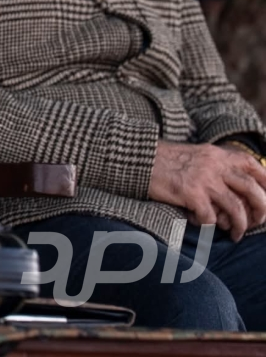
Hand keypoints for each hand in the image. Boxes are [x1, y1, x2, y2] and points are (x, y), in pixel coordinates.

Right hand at [148, 141, 265, 238]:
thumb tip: (235, 190)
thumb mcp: (194, 155)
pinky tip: (200, 223)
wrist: (136, 158)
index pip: (252, 166)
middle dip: (261, 209)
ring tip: (235, 234)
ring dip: (240, 226)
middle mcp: (214, 165)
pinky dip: (209, 225)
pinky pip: (210, 218)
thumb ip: (214, 166)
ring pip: (236, 208)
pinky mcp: (189, 193)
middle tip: (258, 222)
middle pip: (252, 189)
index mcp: (216, 154)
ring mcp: (203, 179)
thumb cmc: (162, 160)